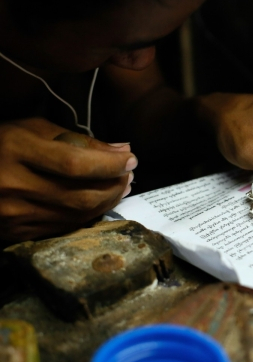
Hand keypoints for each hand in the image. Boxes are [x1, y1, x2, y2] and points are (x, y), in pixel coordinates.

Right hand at [0, 118, 135, 243]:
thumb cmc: (3, 144)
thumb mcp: (35, 129)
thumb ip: (80, 140)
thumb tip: (122, 150)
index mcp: (16, 150)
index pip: (75, 164)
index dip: (109, 165)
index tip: (131, 159)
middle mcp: (13, 184)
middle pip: (80, 195)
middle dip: (114, 186)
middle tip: (129, 175)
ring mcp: (13, 213)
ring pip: (76, 215)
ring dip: (107, 201)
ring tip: (120, 186)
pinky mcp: (16, 232)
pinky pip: (64, 226)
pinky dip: (89, 214)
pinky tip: (99, 201)